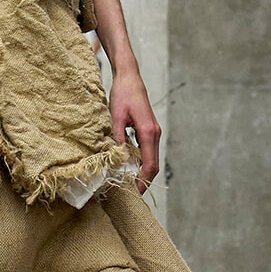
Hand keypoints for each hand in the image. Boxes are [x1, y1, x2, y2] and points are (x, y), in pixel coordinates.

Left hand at [108, 59, 160, 192]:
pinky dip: (141, 162)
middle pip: (153, 164)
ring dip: (142, 172)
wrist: (129, 77)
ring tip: (130, 184)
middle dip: (144, 180)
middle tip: (132, 194)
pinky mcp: (149, 130)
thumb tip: (117, 157)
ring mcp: (154, 132)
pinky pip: (147, 151)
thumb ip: (117, 137)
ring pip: (151, 158)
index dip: (143, 180)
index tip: (135, 193)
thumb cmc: (123, 94)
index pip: (149, 164)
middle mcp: (155, 133)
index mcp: (148, 132)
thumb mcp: (115, 116)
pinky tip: (130, 167)